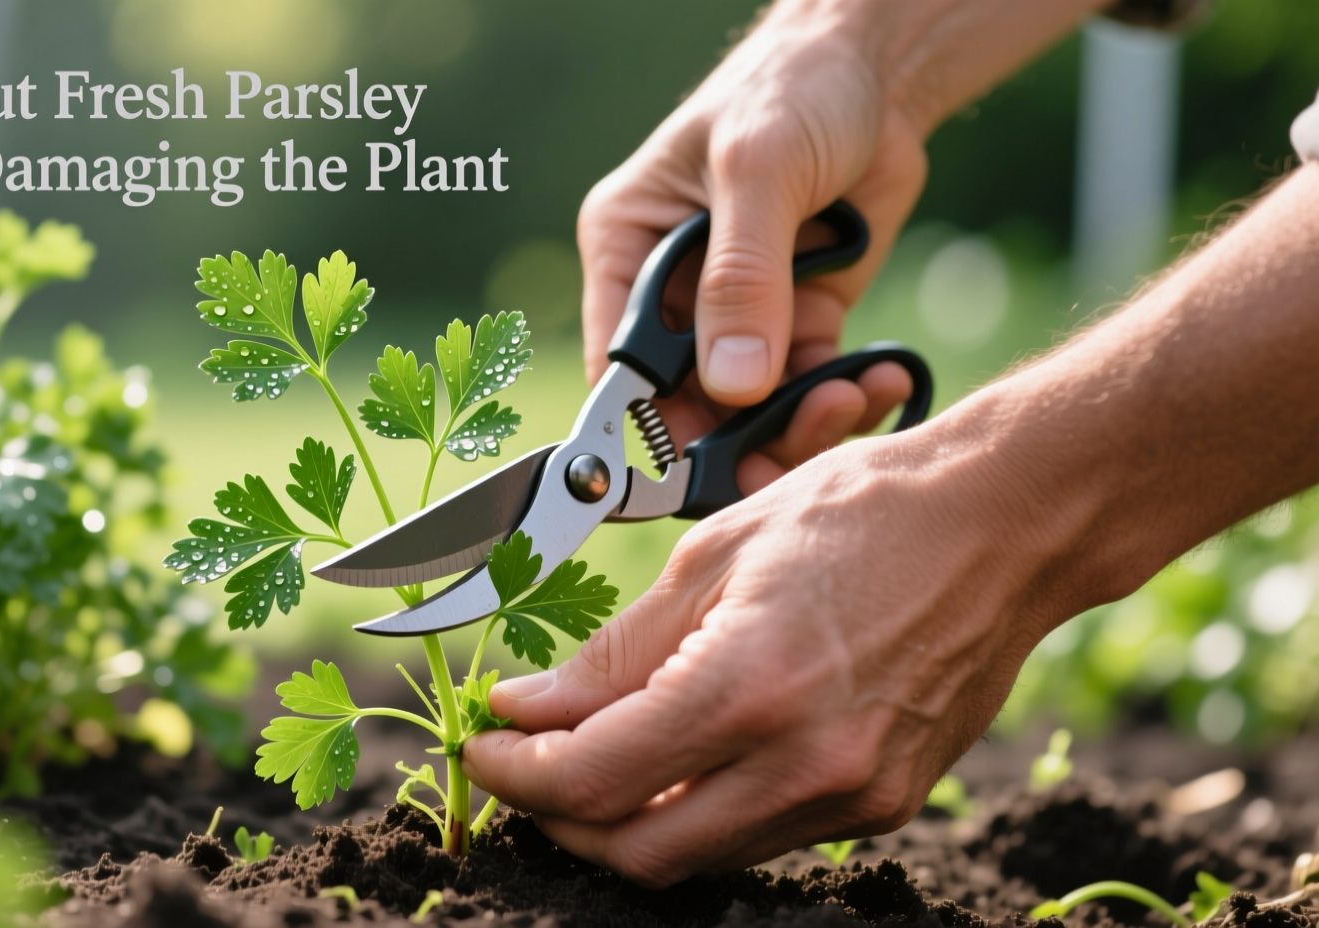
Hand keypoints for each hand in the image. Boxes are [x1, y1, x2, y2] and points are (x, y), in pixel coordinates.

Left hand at [461, 429, 1063, 886]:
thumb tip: (528, 709)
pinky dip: (700, 811)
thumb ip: (613, 654)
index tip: (484, 743)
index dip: (516, 774)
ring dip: (627, 819)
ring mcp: (851, 797)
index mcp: (748, 685)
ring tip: (595, 754)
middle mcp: (803, 763)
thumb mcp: (710, 558)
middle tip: (525, 762)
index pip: (593, 779)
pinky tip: (681, 757)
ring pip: (697, 855)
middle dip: (560, 817)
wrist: (1003, 525)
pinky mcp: (883, 809)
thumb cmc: (856, 514)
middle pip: (637, 850)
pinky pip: (759, 837)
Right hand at [578, 4, 926, 481]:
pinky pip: (810, 388)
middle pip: (683, 406)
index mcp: (627, 251)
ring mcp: (739, 314)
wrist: (880, 73)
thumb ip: (741, 279)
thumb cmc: (793, 89)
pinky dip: (843, 399)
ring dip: (798, 426)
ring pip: (750, 413)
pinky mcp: (800, 321)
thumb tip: (730, 387)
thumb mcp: (759, 170)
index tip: (685, 473)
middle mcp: (673, 295)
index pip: (616, 365)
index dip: (643, 428)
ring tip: (849, 401)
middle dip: (733, 442)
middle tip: (782, 464)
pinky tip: (878, 382)